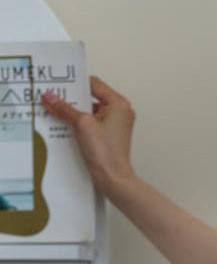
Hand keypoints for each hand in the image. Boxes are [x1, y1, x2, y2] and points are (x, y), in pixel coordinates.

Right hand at [42, 77, 135, 196]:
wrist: (113, 179)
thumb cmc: (107, 154)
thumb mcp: (82, 124)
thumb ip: (65, 109)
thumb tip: (49, 98)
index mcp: (118, 104)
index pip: (93, 84)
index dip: (75, 84)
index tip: (58, 85)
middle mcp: (119, 113)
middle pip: (90, 98)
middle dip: (72, 99)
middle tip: (54, 98)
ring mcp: (114, 125)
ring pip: (89, 112)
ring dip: (73, 113)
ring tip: (56, 112)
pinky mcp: (108, 137)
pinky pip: (90, 124)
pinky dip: (78, 124)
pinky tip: (63, 126)